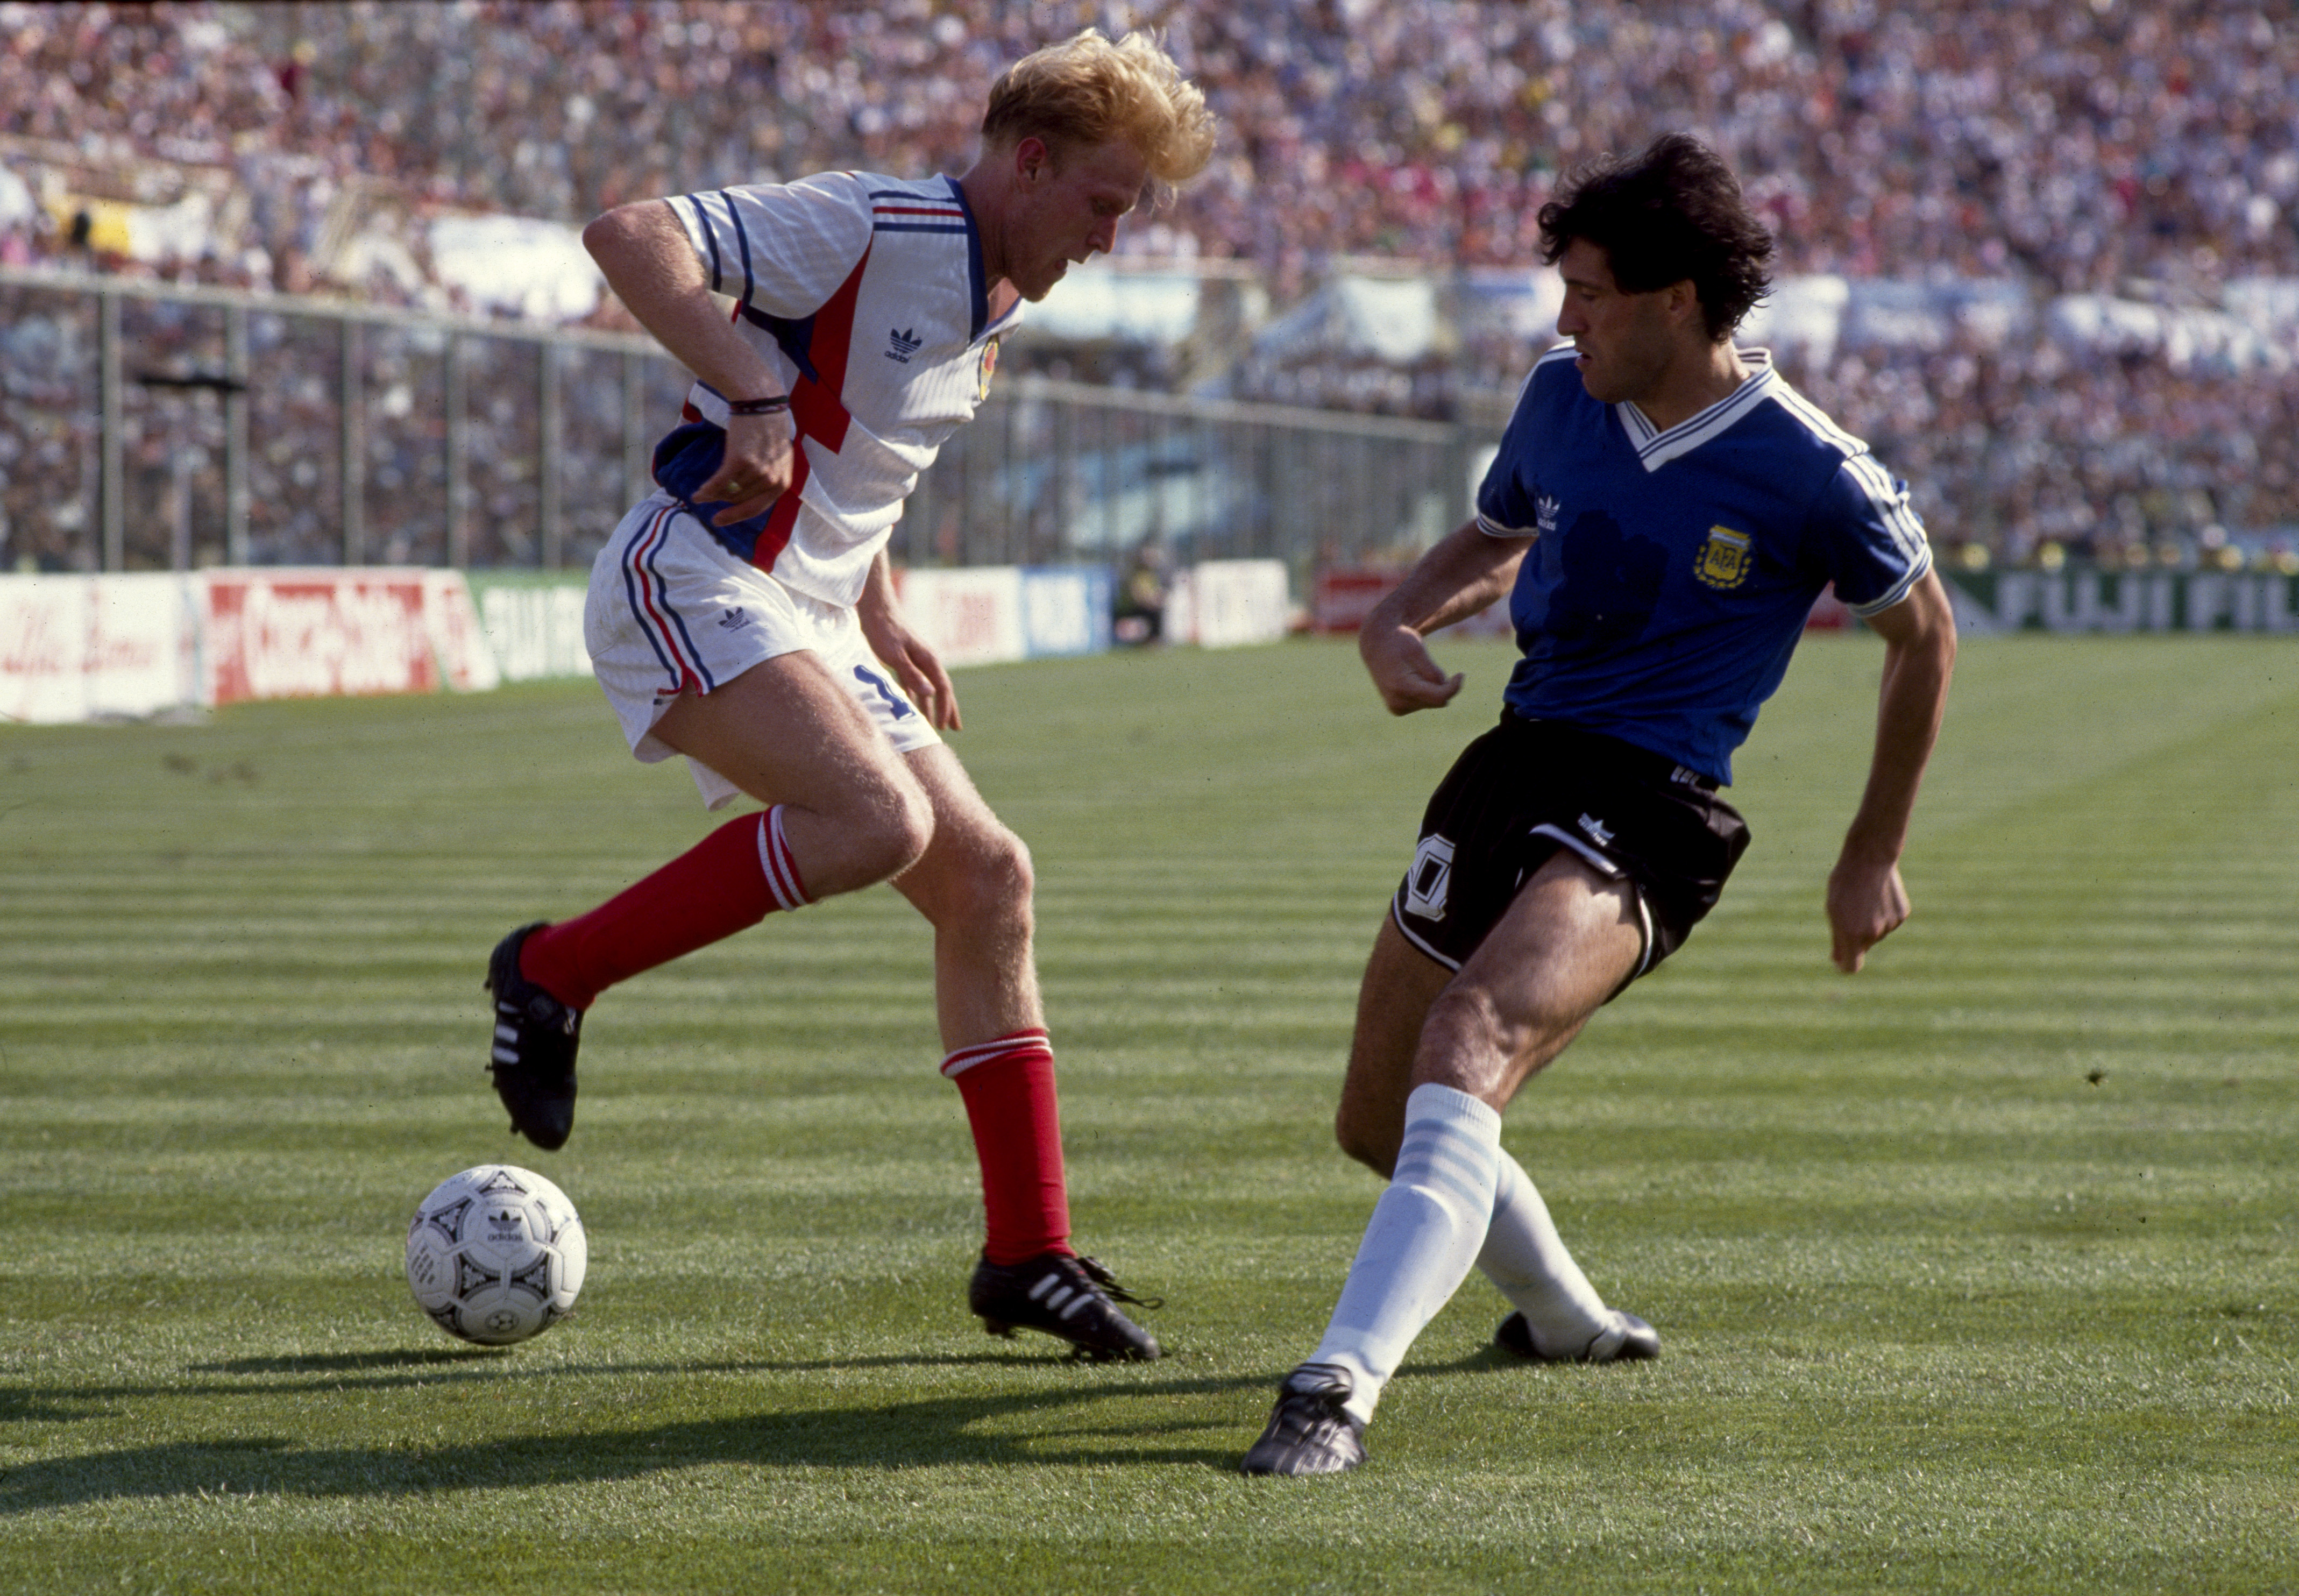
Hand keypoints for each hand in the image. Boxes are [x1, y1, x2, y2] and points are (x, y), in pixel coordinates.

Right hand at [697, 411, 795, 525]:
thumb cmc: (768, 428)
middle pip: (740, 500)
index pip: (757, 508)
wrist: (762, 403)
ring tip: (701, 493)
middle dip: (722, 502)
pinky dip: (707, 491)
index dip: (737, 516)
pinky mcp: (740, 461)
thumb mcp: (777, 458)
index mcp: (783, 483)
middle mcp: (772, 480)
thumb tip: (745, 495)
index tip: (721, 519)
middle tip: (707, 501)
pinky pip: (719, 483)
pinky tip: (697, 495)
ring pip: (729, 491)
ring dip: (713, 494)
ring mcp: (757, 472)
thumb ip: (769, 478)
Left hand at [858, 594, 961, 731]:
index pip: (942, 688)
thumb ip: (912, 674)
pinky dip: (917, 697)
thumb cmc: (884, 630)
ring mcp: (915, 660)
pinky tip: (914, 707)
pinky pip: (914, 684)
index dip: (945, 708)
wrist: (875, 609)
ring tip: (935, 724)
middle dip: (948, 709)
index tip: (946, 727)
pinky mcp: (903, 660)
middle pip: (941, 689)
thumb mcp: (896, 655)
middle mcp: (926, 660)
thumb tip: (931, 694)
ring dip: (932, 706)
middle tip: (955, 729)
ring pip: (928, 688)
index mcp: (929, 659)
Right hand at [1359, 623, 1462, 715]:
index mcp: (1402, 687)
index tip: (1461, 674)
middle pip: (1436, 700)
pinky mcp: (1397, 709)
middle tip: (1424, 665)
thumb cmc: (1399, 642)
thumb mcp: (1418, 650)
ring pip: (1431, 702)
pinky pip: (1423, 702)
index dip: (1454, 687)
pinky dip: (1423, 691)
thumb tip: (1446, 690)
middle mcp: (1397, 702)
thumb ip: (1433, 672)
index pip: (1439, 697)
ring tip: (1412, 670)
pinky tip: (1410, 678)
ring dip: (1430, 687)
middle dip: (1439, 685)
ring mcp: (1396, 708)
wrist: (1376, 645)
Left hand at [1826, 849, 1909, 972]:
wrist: (1870, 858)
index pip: (1852, 967)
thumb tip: (1840, 962)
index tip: (1839, 958)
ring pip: (1876, 934)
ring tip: (1864, 898)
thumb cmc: (1845, 882)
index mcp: (1853, 934)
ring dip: (1869, 922)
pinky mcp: (1902, 915)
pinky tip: (1878, 895)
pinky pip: (1889, 922)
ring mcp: (1890, 925)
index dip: (1844, 964)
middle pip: (1862, 946)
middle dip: (1854, 935)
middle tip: (1849, 910)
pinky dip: (1882, 914)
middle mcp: (1873, 933)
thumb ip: (1838, 938)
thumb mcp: (1833, 909)